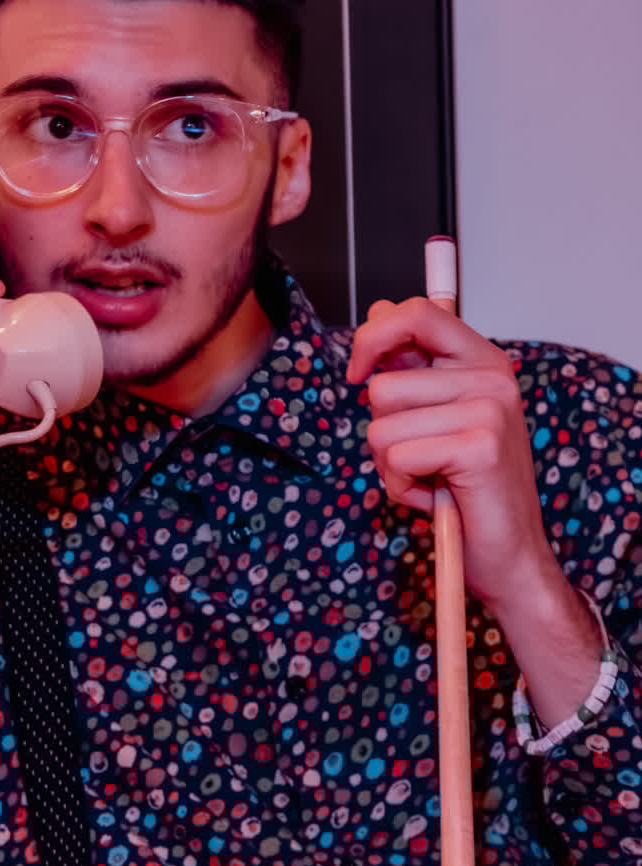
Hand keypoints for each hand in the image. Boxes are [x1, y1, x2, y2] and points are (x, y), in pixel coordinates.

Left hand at [347, 296, 556, 613]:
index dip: (372, 337)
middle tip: (422, 458)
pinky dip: (402, 487)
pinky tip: (434, 496)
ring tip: (430, 478)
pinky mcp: (479, 446)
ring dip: (391, 465)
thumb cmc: (468, 489)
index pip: (416, 312)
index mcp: (482, 361)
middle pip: (382, 386)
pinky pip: (396, 458)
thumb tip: (380, 311)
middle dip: (384, 433)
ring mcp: (488, 409)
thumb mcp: (439, 417)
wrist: (508, 554)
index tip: (358, 373)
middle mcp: (491, 378)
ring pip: (381, 426)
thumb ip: (413, 366)